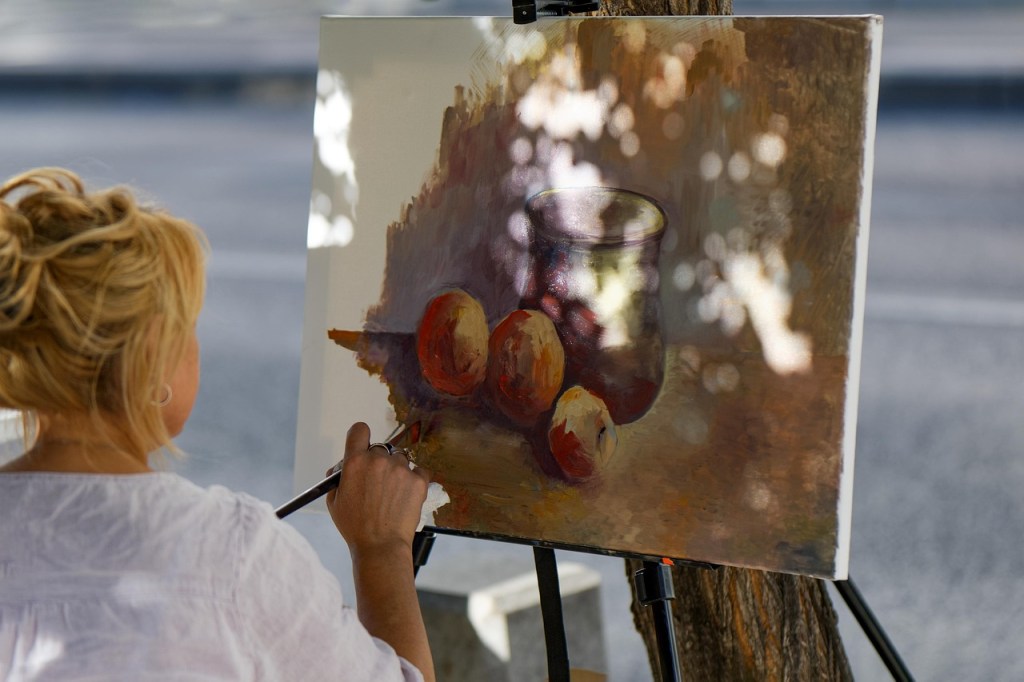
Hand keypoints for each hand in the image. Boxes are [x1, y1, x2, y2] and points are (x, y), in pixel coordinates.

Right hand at [326, 422, 430, 558]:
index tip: (363, 445)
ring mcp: (401, 469)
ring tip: (392, 493)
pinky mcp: (418, 480)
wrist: (380, 545)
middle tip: (378, 483)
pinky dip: (414, 479)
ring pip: (400, 459)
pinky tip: (405, 495)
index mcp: (356, 462)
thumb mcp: (335, 501)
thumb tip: (342, 467)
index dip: (360, 437)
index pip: (359, 430)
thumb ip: (338, 479)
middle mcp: (379, 460)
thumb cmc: (355, 526)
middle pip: (380, 449)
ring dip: (396, 471)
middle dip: (379, 462)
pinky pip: (418, 471)